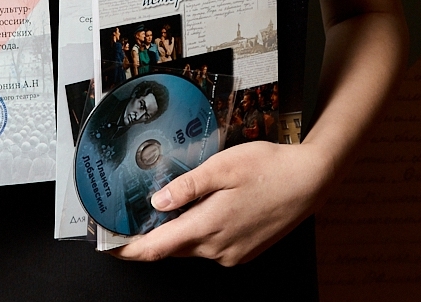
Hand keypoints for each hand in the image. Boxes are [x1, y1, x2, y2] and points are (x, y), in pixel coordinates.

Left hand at [109, 142, 330, 266]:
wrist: (310, 181)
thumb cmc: (270, 168)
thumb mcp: (223, 166)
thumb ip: (187, 186)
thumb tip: (157, 203)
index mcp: (208, 227)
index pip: (157, 249)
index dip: (129, 250)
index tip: (110, 246)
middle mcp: (218, 248)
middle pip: (172, 248)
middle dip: (152, 236)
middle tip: (136, 216)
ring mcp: (233, 253)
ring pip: (193, 246)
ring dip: (180, 230)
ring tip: (176, 203)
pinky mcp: (245, 251)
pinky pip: (212, 246)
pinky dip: (201, 232)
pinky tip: (206, 208)